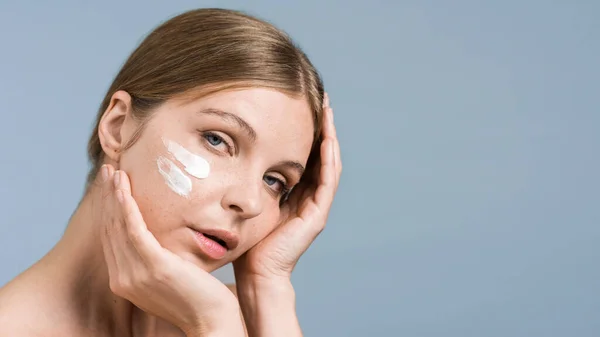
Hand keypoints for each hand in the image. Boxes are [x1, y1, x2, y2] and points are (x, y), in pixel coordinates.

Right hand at [96, 165, 244, 335]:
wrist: (211, 321)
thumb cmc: (197, 297)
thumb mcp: (169, 275)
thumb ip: (156, 259)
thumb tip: (157, 240)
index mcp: (125, 280)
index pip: (112, 238)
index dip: (109, 209)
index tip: (111, 185)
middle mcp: (123, 278)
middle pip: (110, 228)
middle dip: (107, 196)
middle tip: (108, 169)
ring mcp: (135, 274)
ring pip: (118, 226)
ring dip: (114, 195)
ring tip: (114, 170)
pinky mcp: (152, 267)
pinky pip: (134, 231)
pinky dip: (126, 208)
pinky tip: (123, 189)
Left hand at [233, 93, 341, 281]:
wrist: (254, 274)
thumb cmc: (243, 242)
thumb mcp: (243, 203)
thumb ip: (240, 182)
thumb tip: (218, 152)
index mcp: (293, 193)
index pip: (302, 153)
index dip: (303, 128)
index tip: (298, 102)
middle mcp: (308, 196)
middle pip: (319, 152)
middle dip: (320, 124)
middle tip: (319, 96)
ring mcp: (316, 205)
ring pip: (328, 161)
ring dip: (329, 133)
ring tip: (326, 106)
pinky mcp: (318, 213)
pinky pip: (328, 178)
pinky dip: (329, 155)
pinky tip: (327, 134)